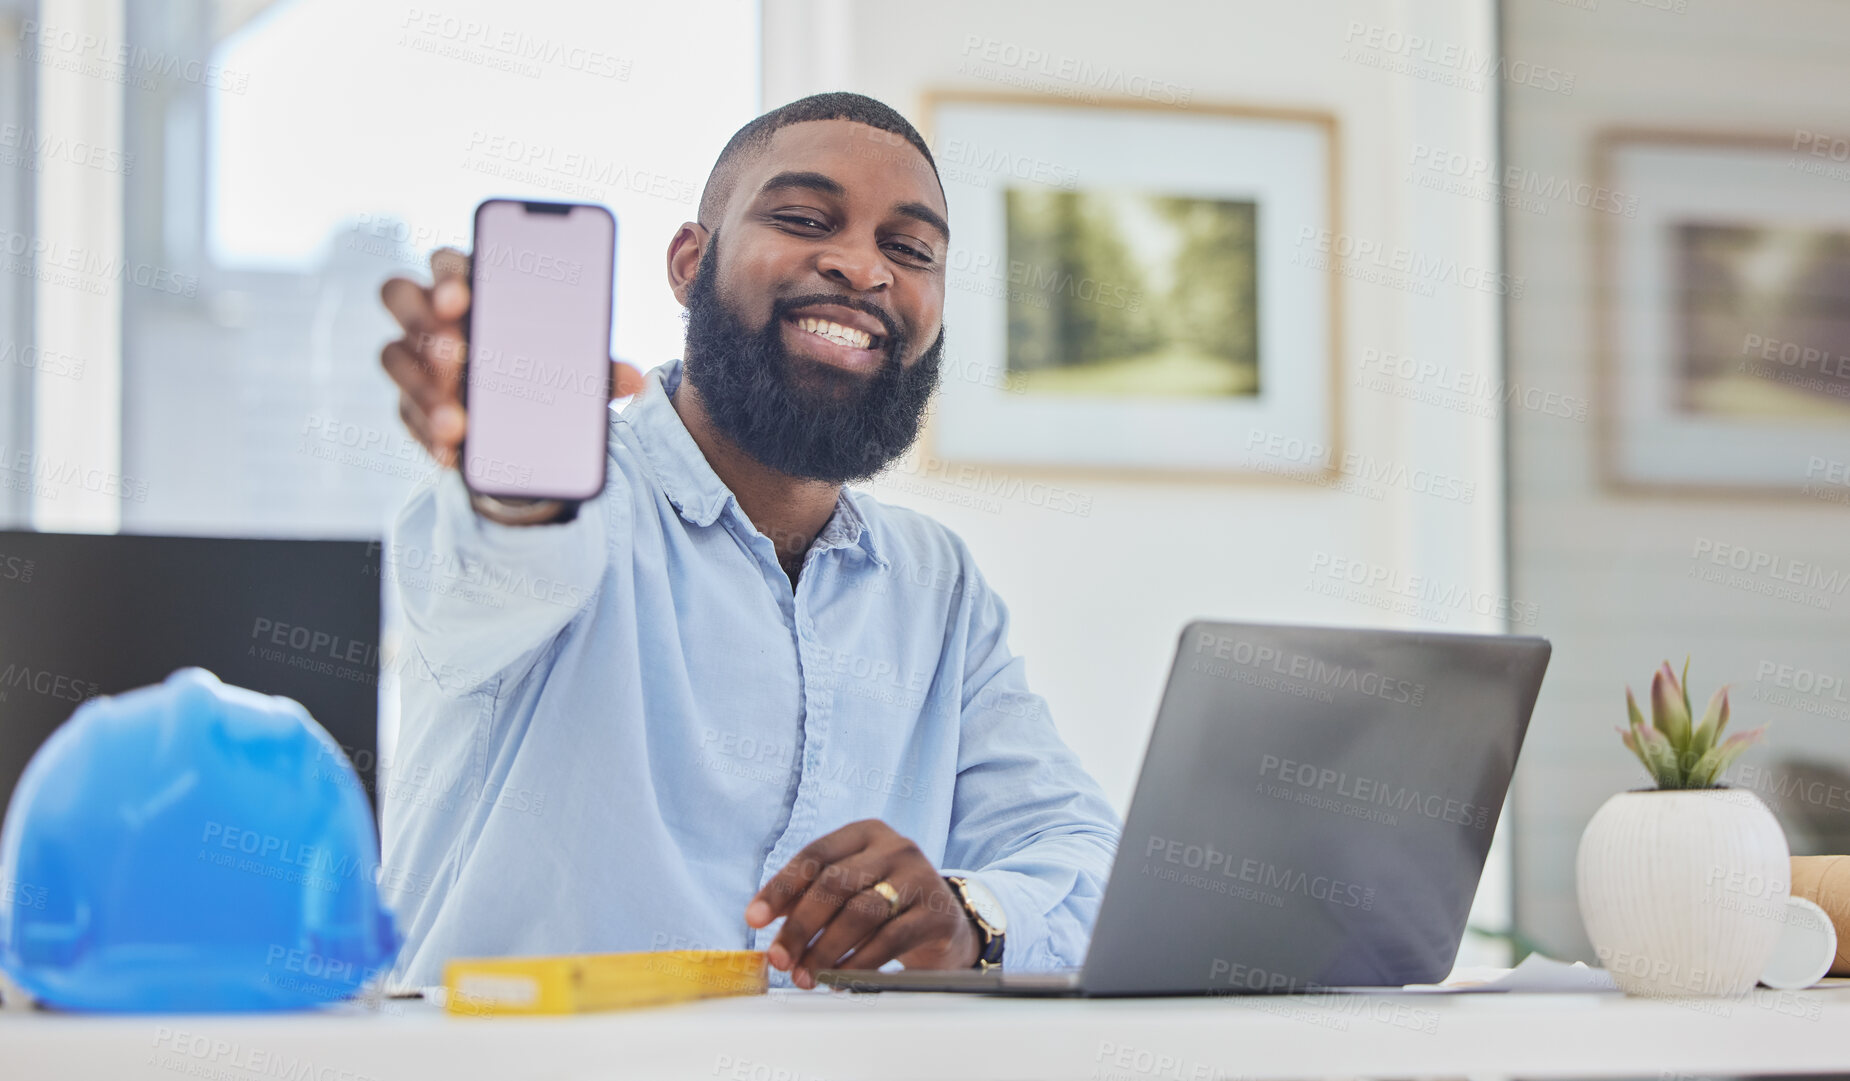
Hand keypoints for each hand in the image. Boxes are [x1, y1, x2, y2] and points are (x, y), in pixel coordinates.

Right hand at [377, 247, 644, 468]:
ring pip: (393, 356)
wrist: (525, 422)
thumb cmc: (546, 367)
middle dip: (421, 319)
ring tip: (457, 421)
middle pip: (400, 295)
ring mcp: (414, 357)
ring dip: (422, 388)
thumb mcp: (575, 366)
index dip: (449, 275)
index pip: (448, 262)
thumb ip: (597, 368)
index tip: (462, 298)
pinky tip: (452, 454)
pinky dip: (427, 435)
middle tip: (454, 352)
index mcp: (473, 284)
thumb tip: (635, 381)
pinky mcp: (410, 401)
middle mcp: (432, 313)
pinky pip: (404, 414)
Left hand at [745, 819, 978, 988]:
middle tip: (780, 959)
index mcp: (865, 833)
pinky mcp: (936, 912)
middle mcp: (895, 847)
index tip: (754, 920)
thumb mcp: (849, 889)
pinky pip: (889, 940)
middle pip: (835, 884)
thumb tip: (761, 917)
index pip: (814, 855)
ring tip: (806, 975)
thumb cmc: (885, 903)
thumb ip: (808, 896)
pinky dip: (858, 963)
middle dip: (800, 926)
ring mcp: (919, 877)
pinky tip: (839, 978)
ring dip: (826, 949)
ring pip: (861, 912)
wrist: (945, 922)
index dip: (779, 888)